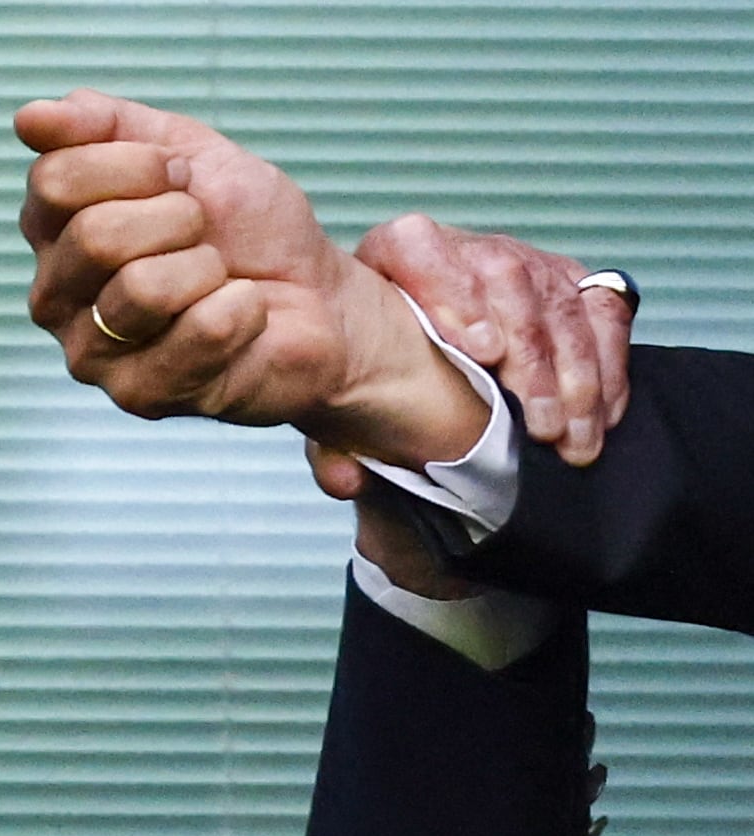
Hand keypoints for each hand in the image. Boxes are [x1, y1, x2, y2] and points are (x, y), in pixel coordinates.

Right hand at [16, 89, 485, 467]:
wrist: (320, 300)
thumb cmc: (249, 233)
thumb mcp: (186, 150)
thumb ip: (106, 126)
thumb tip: (31, 117)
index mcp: (56, 232)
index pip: (56, 180)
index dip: (138, 164)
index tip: (179, 177)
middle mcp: (57, 296)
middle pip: (93, 235)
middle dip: (177, 217)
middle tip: (203, 232)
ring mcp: (90, 351)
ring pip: (140, 288)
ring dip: (207, 268)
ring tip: (219, 279)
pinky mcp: (138, 396)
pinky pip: (199, 331)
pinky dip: (243, 311)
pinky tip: (241, 320)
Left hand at [300, 215, 632, 497]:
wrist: (414, 358)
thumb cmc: (373, 376)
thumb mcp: (342, 402)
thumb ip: (333, 441)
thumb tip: (344, 481)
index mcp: (390, 257)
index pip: (417, 249)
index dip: (453, 293)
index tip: (482, 352)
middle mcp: (461, 248)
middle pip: (505, 277)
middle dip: (530, 357)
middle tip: (538, 424)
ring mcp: (522, 260)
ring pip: (558, 301)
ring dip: (574, 376)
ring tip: (570, 437)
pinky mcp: (569, 280)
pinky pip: (602, 313)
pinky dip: (609, 366)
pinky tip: (601, 417)